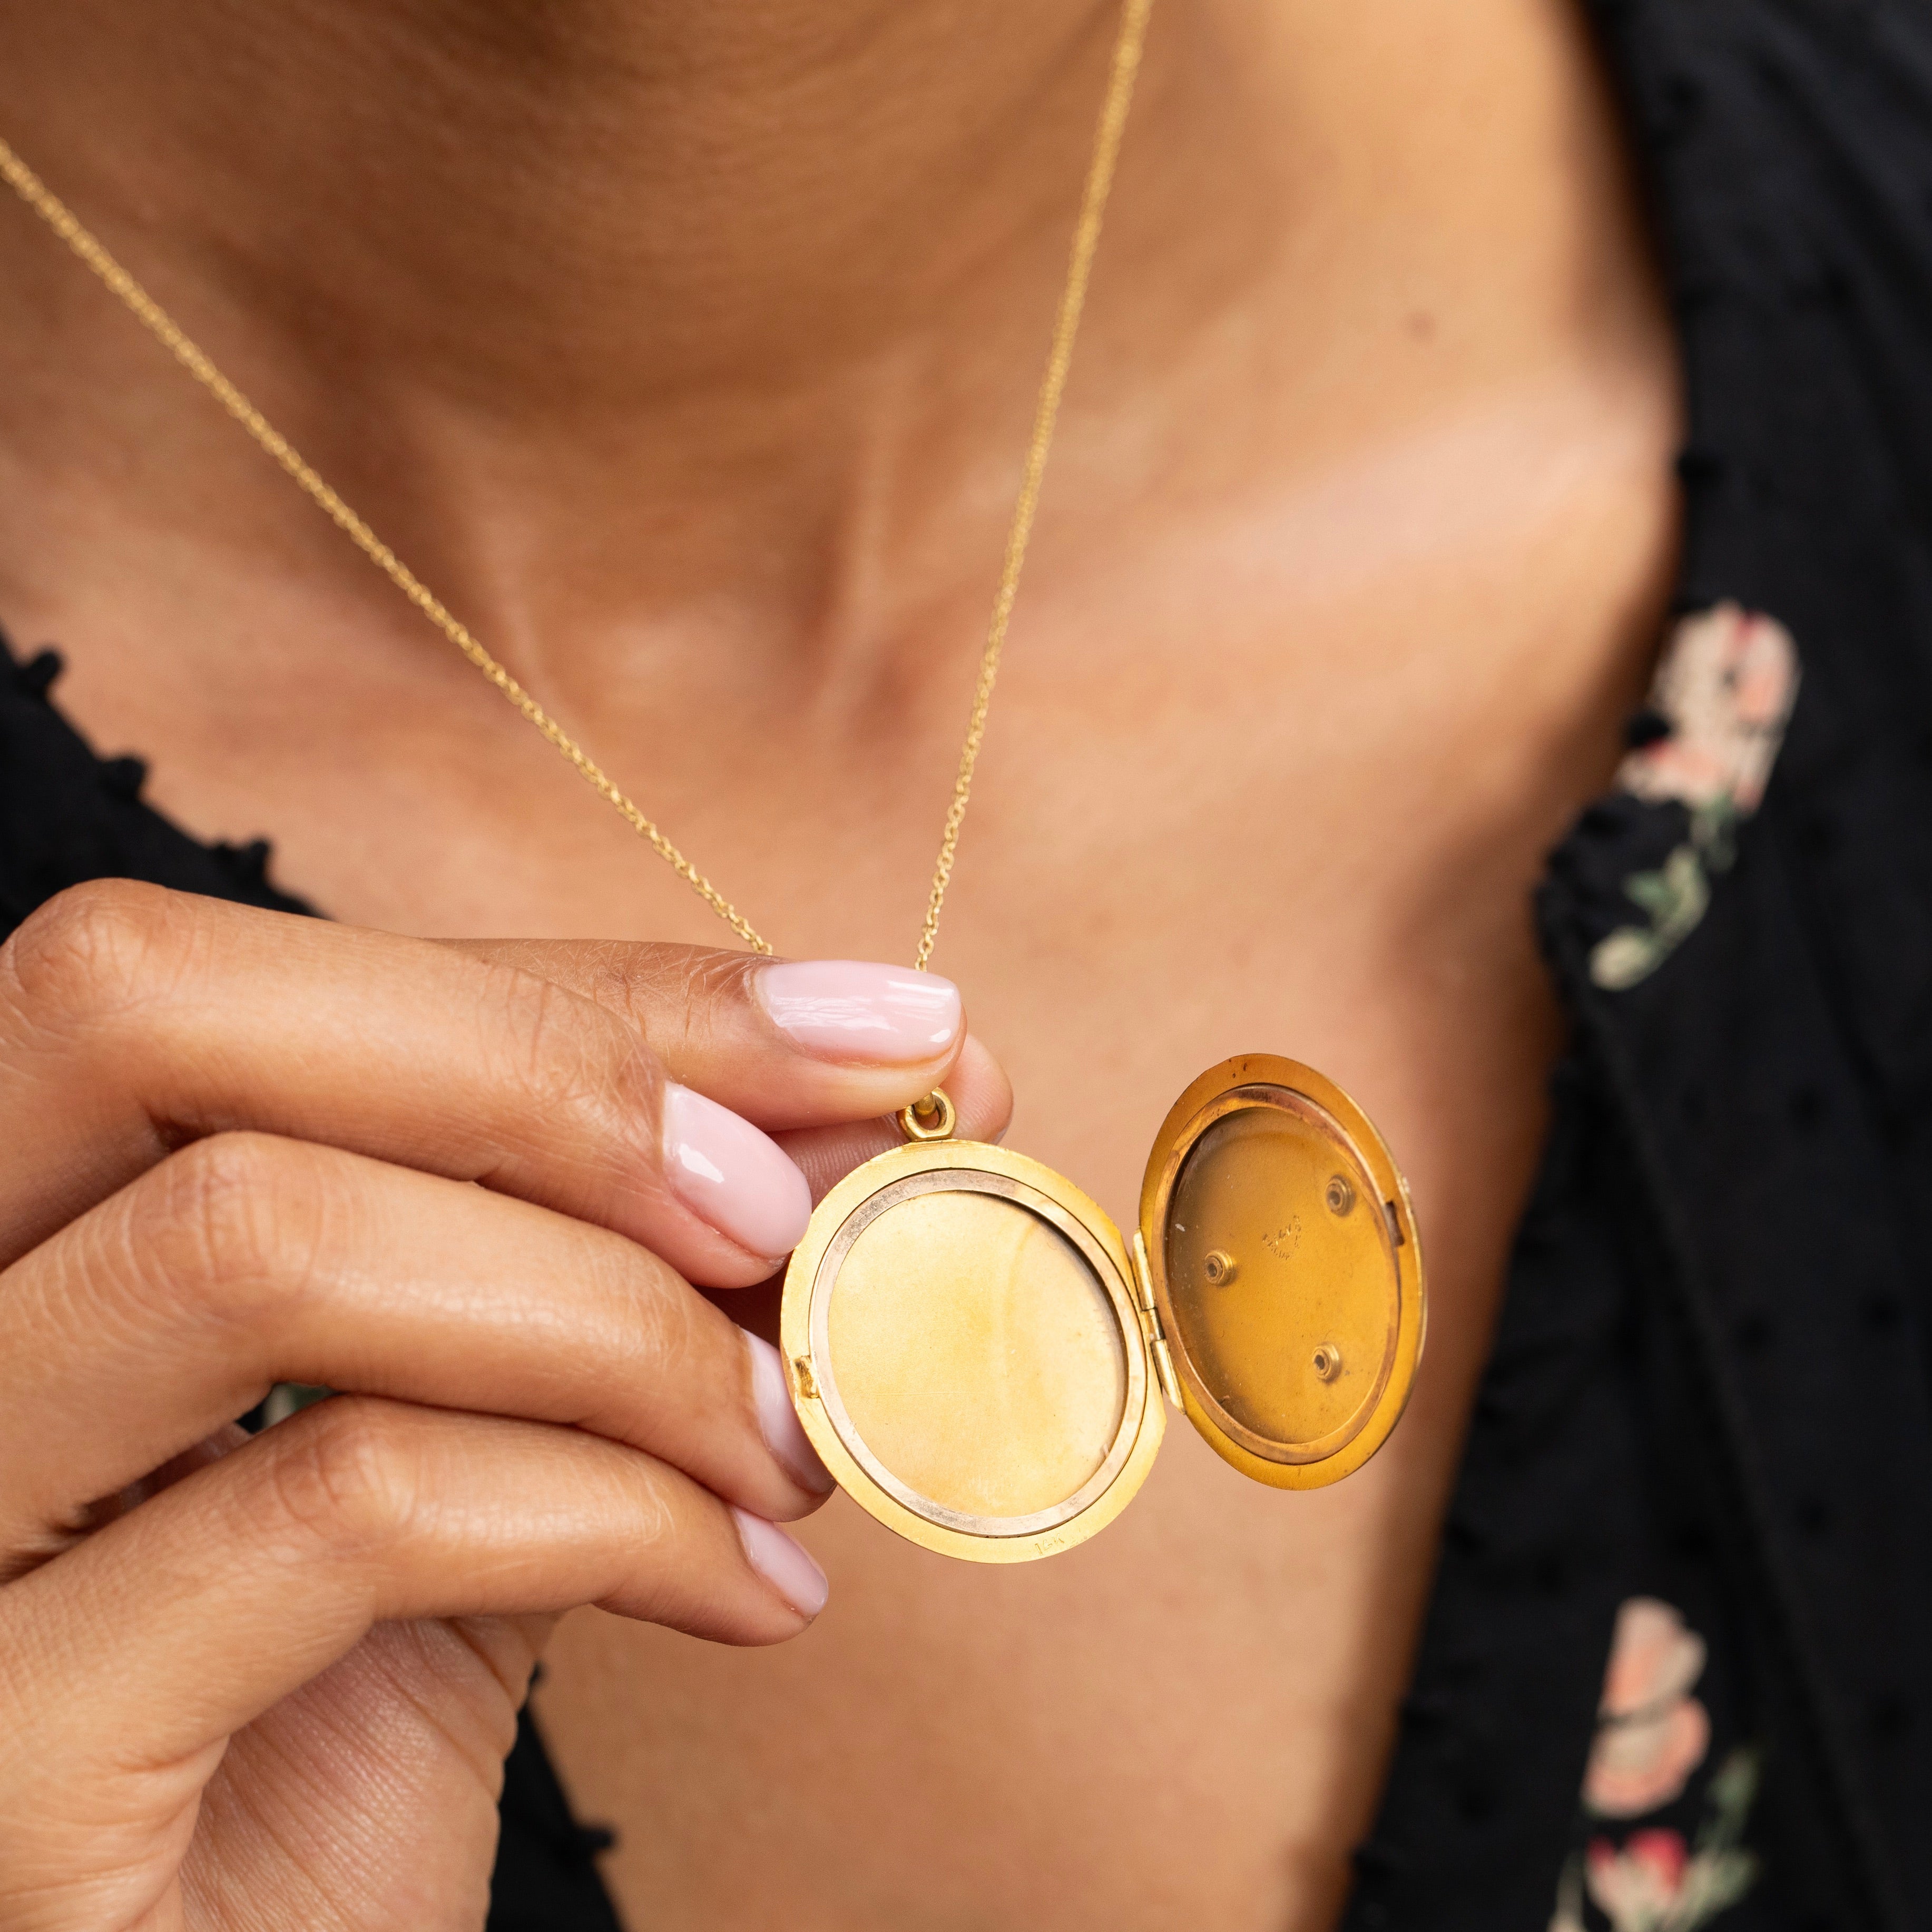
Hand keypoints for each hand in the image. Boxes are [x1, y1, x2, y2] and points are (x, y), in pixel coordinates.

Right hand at [0, 881, 1008, 1930]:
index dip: (596, 986)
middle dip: (547, 1075)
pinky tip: (749, 1590)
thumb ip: (637, 1248)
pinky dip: (611, 1513)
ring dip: (613, 1322)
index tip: (880, 1031)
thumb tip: (884, 1082)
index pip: (261, 981)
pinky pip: (341, 1507)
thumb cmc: (347, 1721)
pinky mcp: (0, 1755)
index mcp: (13, 1217)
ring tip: (784, 1440)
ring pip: (257, 1242)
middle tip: (786, 1213)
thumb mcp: (489, 1430)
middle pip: (154, 1008)